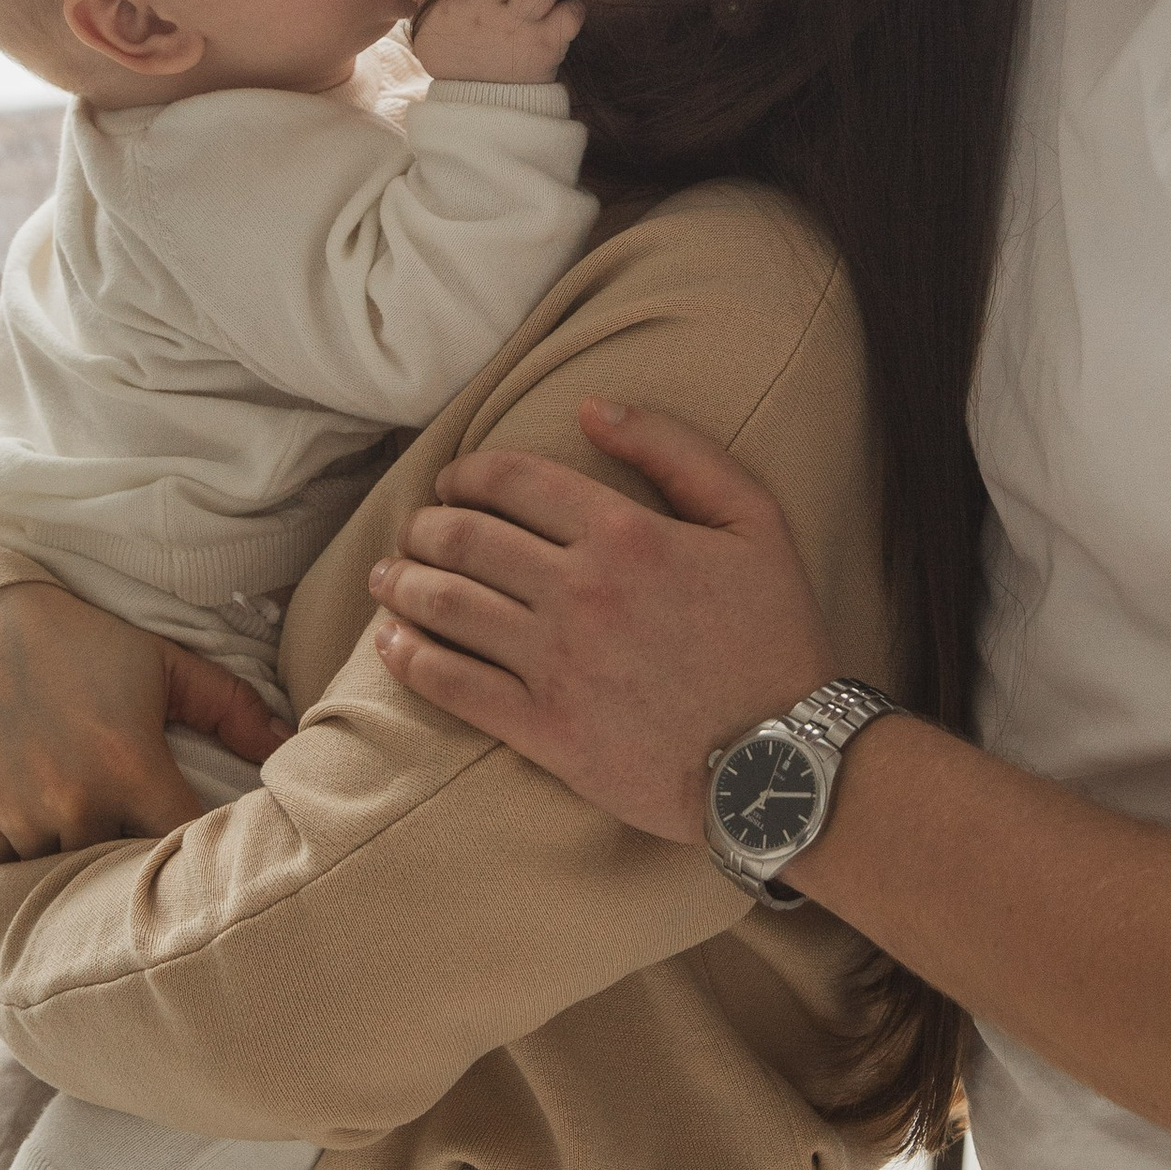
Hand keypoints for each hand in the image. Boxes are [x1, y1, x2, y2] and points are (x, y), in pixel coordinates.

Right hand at [0, 582, 291, 860]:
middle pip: (123, 869)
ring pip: (67, 875)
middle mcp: (74, 799)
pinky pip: (14, 871)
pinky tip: (43, 823)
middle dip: (137, 859)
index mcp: (128, 763)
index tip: (204, 848)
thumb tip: (287, 745)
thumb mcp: (161, 662)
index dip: (198, 852)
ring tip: (91, 830)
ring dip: (82, 860)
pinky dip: (31, 857)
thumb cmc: (79, 643)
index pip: (183, 842)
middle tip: (147, 843)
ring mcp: (20, 816)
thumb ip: (229, 705)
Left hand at [366, 399, 837, 841]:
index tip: (452, 480)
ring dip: (403, 583)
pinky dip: (410, 658)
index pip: (512, 481)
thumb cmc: (775, 635)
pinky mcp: (545, 730)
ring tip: (386, 577)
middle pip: (466, 539)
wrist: (784, 762)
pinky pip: (455, 685)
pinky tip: (390, 643)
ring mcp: (556, 663)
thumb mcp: (754, 520)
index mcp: (625, 532)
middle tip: (413, 529)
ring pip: (448, 606)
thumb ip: (676, 450)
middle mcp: (580, 591)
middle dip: (425, 525)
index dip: (467, 473)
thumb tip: (592, 407)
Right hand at [411, 0, 584, 89]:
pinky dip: (572, 12)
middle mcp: (481, 16)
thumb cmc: (459, 66)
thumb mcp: (429, 34)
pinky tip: (562, 20)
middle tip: (515, 4)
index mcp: (449, 10)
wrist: (478, 114)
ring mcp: (515, 29)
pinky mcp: (545, 45)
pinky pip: (569, 11)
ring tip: (538, 9)